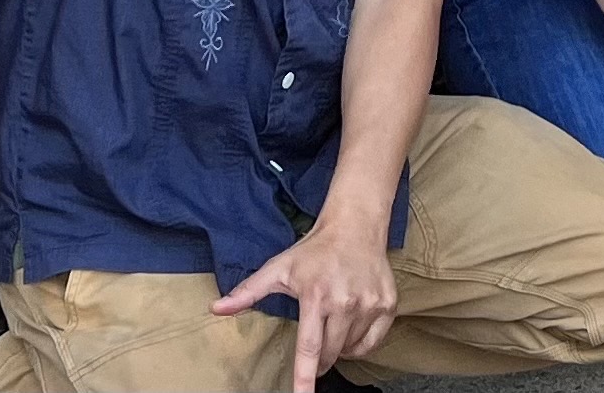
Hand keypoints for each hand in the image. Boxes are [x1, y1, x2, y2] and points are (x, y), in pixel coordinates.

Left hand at [214, 211, 399, 392]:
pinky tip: (350, 330)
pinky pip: (372, 342)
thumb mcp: (278, 268)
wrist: (355, 225)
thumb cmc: (314, 250)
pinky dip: (360, 345)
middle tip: (315, 341)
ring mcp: (369, 303)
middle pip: (330, 353)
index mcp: (316, 296)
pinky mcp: (387, 304)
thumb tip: (216, 308)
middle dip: (320, 360)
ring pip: (351, 349)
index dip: (305, 378)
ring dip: (339, 349)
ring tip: (333, 323)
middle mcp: (345, 302)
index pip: (309, 348)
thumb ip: (248, 292)